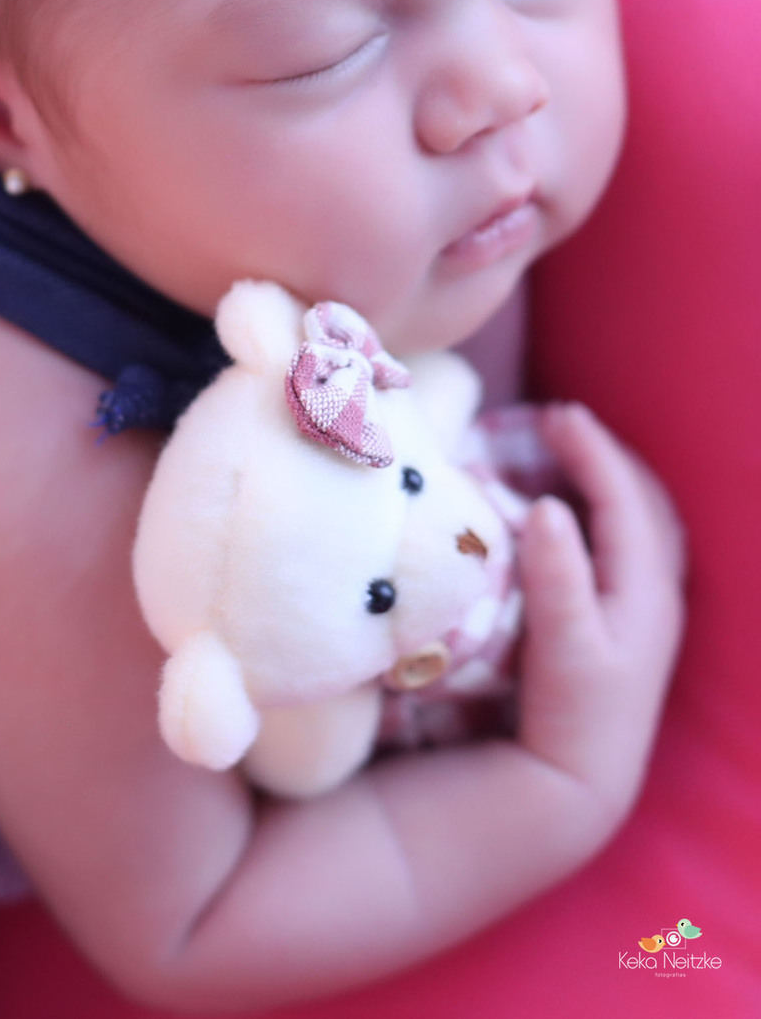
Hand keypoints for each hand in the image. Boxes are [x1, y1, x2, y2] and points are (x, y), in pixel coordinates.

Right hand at [517, 403, 685, 821]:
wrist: (581, 787)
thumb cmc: (570, 714)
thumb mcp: (565, 646)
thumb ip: (557, 575)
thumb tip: (544, 506)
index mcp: (643, 588)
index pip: (622, 498)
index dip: (590, 450)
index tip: (553, 413)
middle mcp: (656, 593)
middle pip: (640, 503)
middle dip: (602, 456)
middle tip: (556, 424)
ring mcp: (646, 612)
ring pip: (638, 524)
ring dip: (606, 483)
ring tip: (566, 457)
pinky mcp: (628, 629)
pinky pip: (625, 548)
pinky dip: (603, 515)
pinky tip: (574, 518)